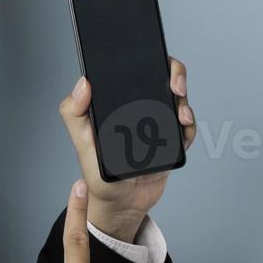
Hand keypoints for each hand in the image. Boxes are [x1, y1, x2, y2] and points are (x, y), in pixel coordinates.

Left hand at [58, 55, 196, 240]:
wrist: (120, 203)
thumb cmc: (97, 171)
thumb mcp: (81, 141)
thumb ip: (74, 113)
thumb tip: (83, 83)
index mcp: (118, 101)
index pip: (135, 70)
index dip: (148, 60)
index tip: (155, 64)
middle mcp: (139, 106)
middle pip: (163, 77)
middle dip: (176, 74)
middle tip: (176, 87)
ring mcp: (158, 121)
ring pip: (179, 100)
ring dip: (185, 102)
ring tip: (181, 116)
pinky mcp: (172, 139)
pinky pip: (187, 127)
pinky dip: (189, 128)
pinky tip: (182, 134)